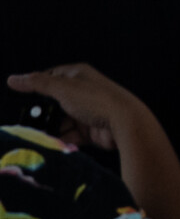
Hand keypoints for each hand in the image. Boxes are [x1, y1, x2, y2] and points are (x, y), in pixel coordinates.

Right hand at [6, 63, 146, 149]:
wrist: (125, 123)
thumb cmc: (98, 100)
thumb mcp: (64, 88)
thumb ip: (38, 84)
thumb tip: (14, 79)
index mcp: (77, 75)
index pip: (50, 76)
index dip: (34, 85)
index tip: (18, 95)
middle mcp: (82, 92)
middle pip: (53, 102)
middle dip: (41, 112)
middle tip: (27, 121)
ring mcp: (85, 111)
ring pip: (59, 120)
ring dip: (49, 128)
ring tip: (36, 135)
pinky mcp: (88, 130)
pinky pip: (68, 135)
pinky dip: (60, 139)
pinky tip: (51, 143)